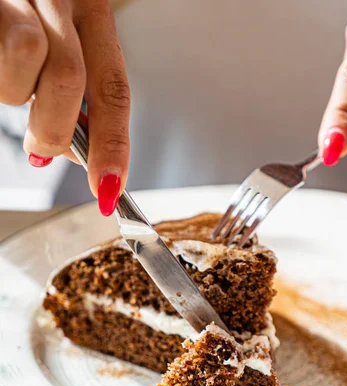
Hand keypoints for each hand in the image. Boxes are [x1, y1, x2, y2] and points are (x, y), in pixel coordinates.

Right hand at [0, 0, 130, 215]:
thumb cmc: (25, 16)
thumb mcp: (61, 48)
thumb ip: (74, 95)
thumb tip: (75, 152)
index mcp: (92, 13)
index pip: (114, 89)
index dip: (112, 144)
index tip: (108, 185)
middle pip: (69, 77)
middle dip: (54, 128)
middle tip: (41, 147)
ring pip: (25, 57)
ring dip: (14, 90)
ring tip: (10, 77)